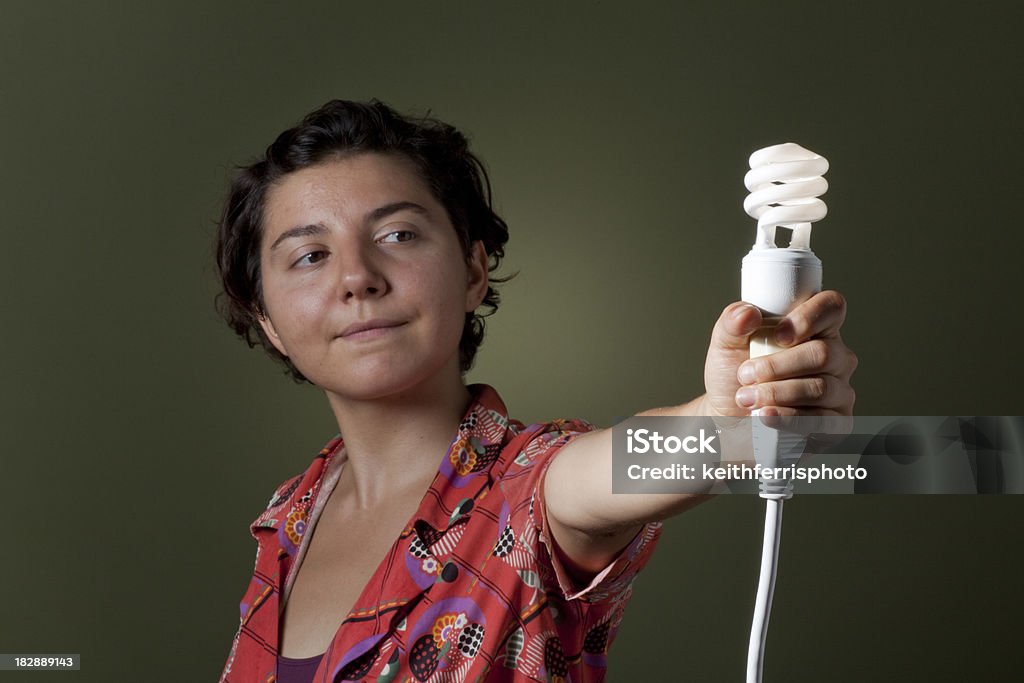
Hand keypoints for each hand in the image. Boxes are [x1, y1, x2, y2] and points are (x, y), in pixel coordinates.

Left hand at [702, 291, 856, 416]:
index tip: (778, 335)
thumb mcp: (725, 344)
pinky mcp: (835, 424)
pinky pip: (822, 421)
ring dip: (776, 393)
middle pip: (823, 353)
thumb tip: (748, 313)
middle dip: (777, 366)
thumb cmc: (733, 377)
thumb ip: (732, 321)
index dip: (809, 317)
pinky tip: (765, 416)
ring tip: (746, 398)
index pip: (831, 307)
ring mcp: (839, 392)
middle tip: (745, 375)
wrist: (726, 418)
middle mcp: (835, 358)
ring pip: (821, 388)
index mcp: (815, 330)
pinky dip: (788, 419)